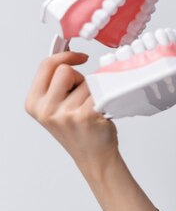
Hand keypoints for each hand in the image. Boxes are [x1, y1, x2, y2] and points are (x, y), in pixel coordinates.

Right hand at [25, 51, 118, 168]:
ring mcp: (65, 114)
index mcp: (34, 103)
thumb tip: (67, 53)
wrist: (94, 156)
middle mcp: (46, 109)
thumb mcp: (55, 106)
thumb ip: (56, 82)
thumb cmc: (78, 130)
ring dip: (93, 90)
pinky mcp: (85, 116)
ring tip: (92, 108)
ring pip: (86, 81)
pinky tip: (102, 110)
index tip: (79, 57)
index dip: (65, 56)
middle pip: (65, 70)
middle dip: (79, 77)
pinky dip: (105, 96)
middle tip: (83, 96)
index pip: (46, 65)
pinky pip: (99, 91)